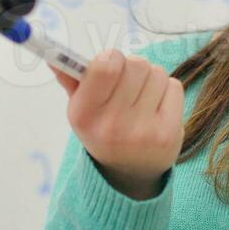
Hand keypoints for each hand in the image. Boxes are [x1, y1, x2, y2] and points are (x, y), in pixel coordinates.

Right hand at [50, 49, 183, 199]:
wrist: (129, 172)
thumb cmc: (102, 129)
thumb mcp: (80, 109)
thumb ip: (70, 79)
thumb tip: (53, 57)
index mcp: (84, 115)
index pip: (105, 66)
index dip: (111, 57)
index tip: (110, 64)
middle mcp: (112, 125)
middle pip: (136, 64)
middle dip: (133, 67)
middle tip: (128, 82)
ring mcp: (142, 131)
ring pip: (157, 73)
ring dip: (151, 78)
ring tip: (141, 97)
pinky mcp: (168, 134)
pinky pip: (174, 87)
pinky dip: (167, 90)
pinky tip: (156, 107)